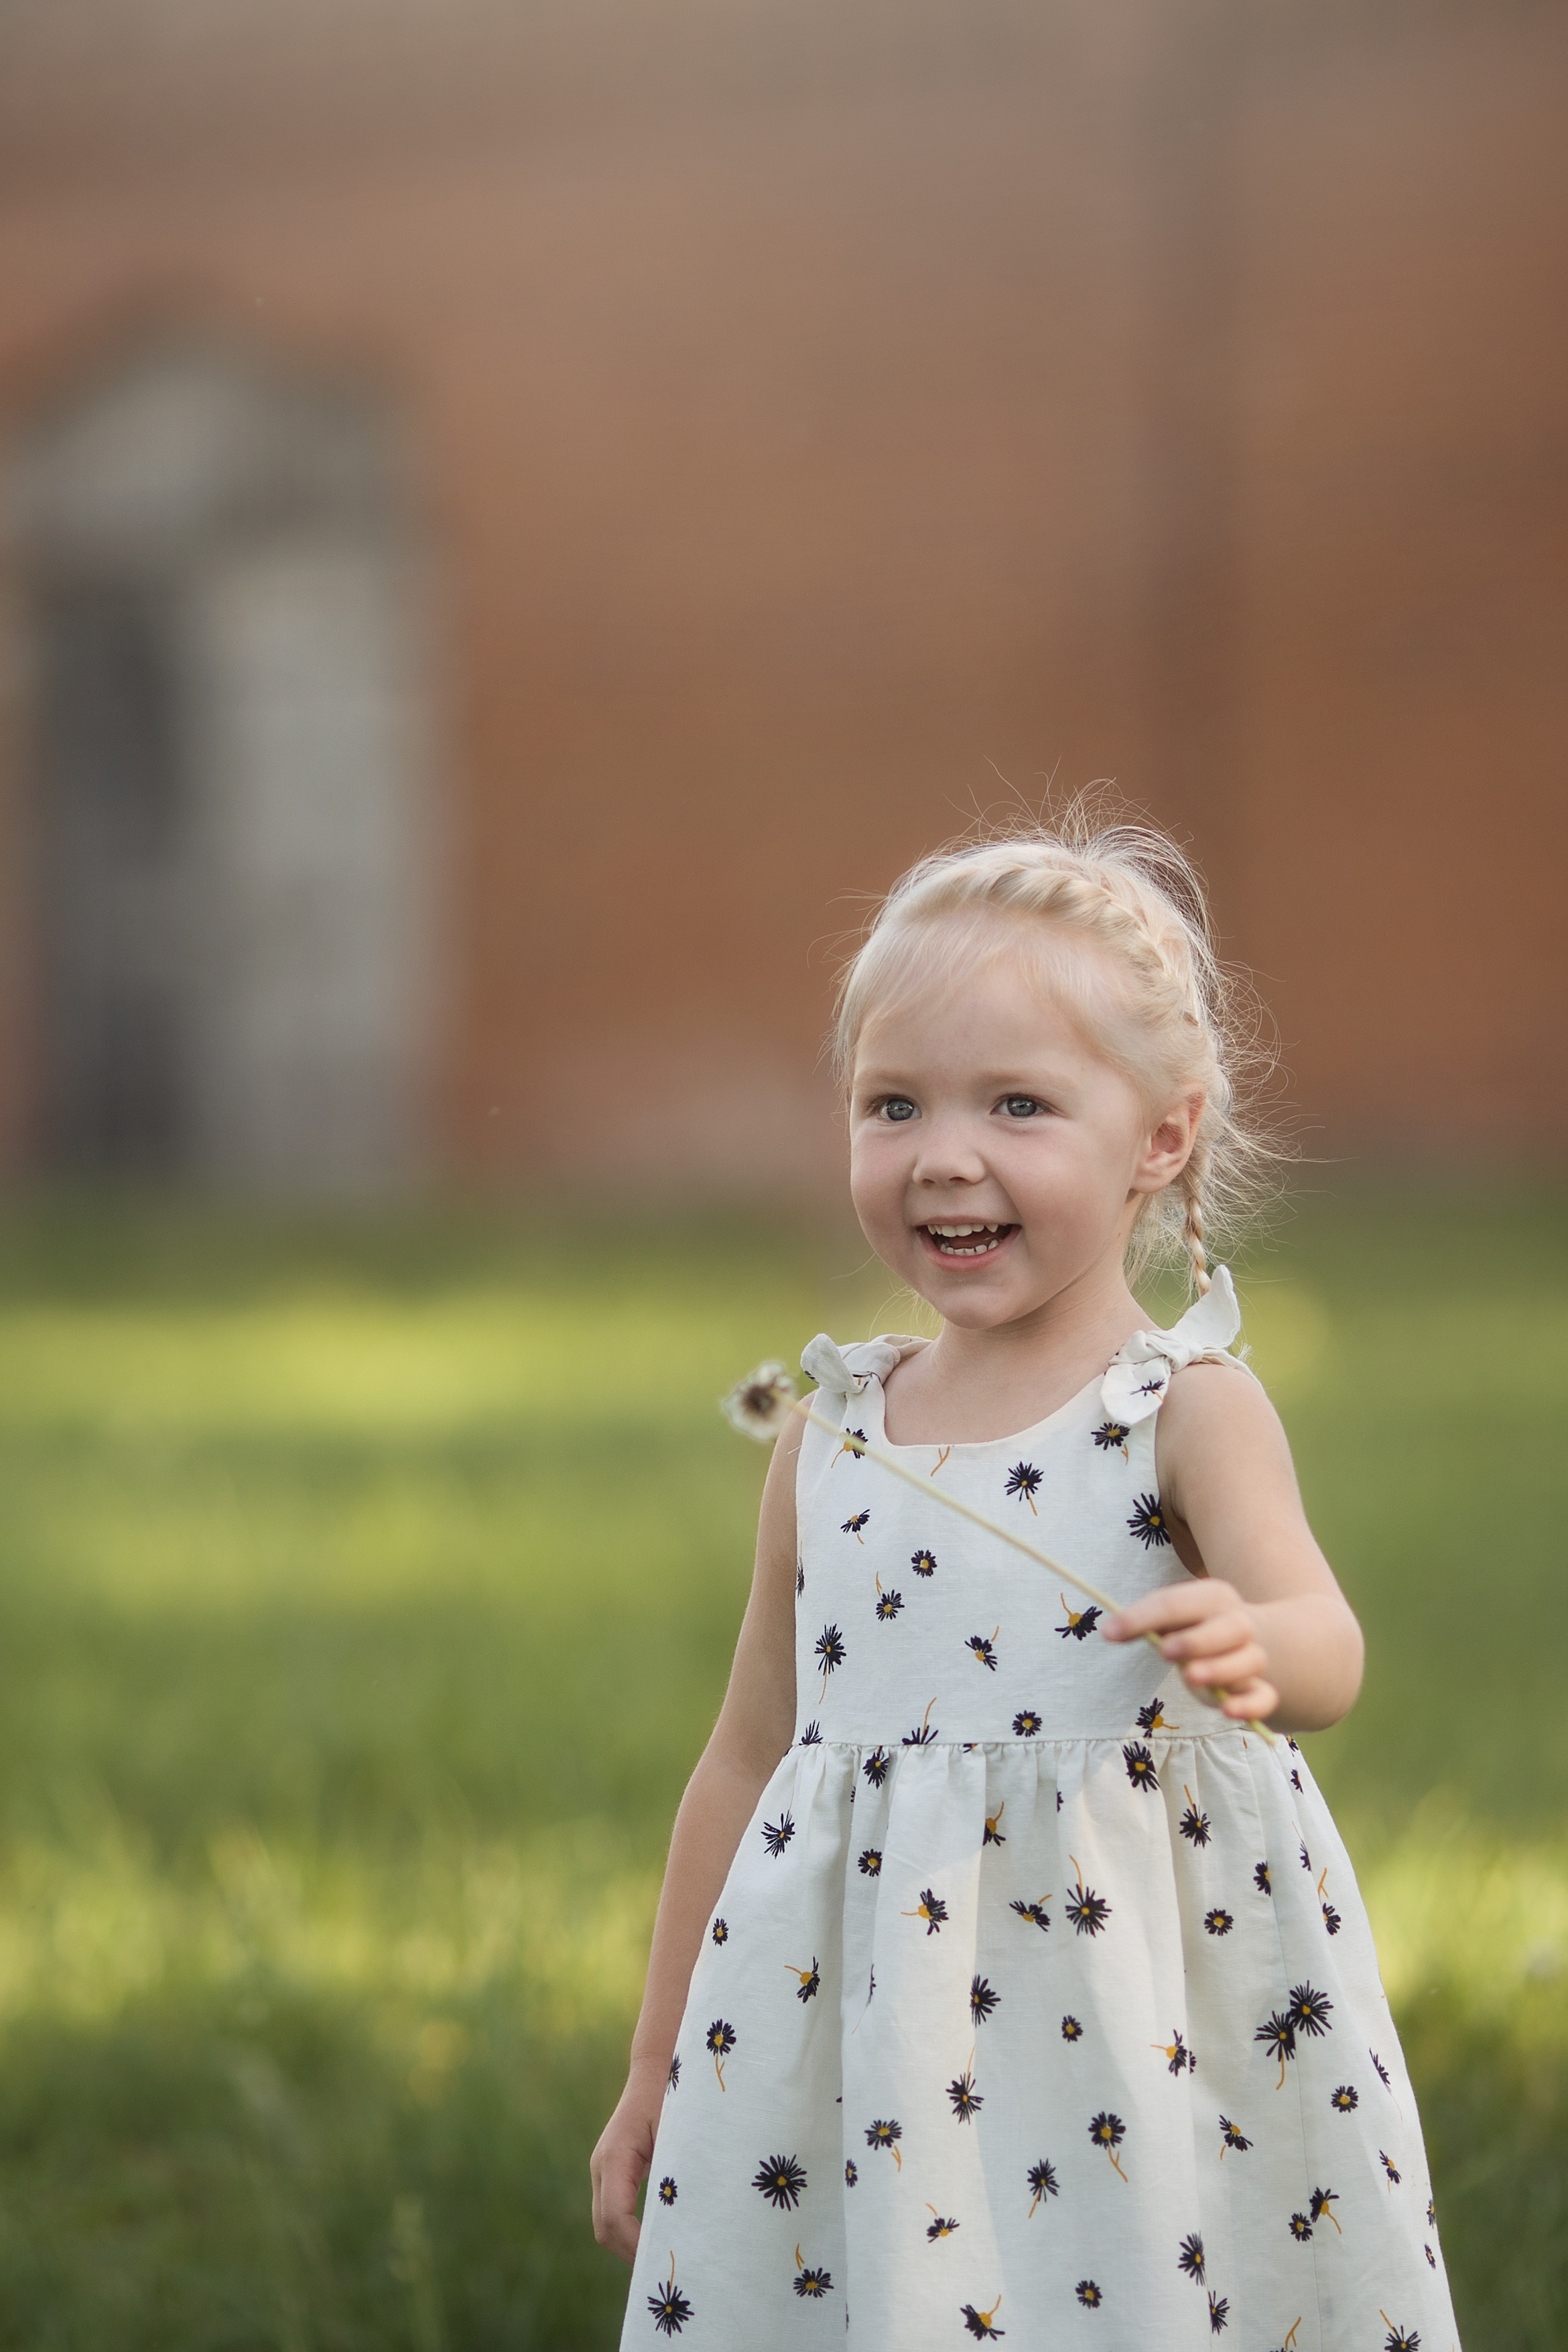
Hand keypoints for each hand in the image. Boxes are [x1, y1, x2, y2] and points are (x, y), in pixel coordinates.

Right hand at [591, 2066, 662, 2261]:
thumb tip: (683, 2221)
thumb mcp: (677, 2132)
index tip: (663, 2260)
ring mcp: (603, 2169)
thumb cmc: (672, 2093)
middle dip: (631, 2253)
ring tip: (664, 2259)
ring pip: (605, 2224)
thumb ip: (674, 2173)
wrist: (657, 2065)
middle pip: (604, 2228)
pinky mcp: (612, 2171)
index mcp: (615, 2157)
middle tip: (665, 2271)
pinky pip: (613, 2211)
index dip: (636, 2245)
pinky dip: (629, 2231)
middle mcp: (602, 2166)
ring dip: (629, 2245)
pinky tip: (657, 2238)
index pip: (615, 2216)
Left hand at [1103, 1580, 1278, 1722]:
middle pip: (1231, 1627)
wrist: (1241, 1644)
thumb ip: (1144, 1622)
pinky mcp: (1260, 1691)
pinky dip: (1250, 1705)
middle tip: (1166, 1651)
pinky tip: (1228, 1711)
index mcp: (1213, 1597)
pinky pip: (1264, 1697)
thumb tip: (1110, 1630)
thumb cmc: (1191, 1629)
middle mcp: (1238, 1624)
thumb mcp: (1169, 1620)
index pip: (1179, 1602)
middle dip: (1198, 1639)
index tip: (1110, 1633)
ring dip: (1221, 1669)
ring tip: (1191, 1677)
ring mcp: (1253, 1657)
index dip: (1144, 1616)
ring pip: (1249, 1660)